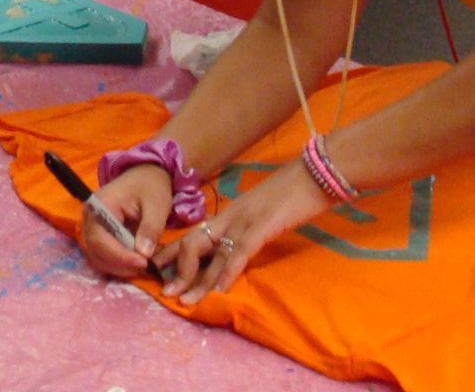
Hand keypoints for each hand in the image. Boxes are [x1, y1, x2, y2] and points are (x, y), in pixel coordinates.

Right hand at [79, 163, 172, 277]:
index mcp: (100, 205)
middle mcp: (89, 218)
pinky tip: (135, 261)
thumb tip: (144, 254)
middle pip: (96, 252)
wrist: (145, 177)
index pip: (101, 239)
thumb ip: (150, 228)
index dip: (120, 256)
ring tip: (143, 264)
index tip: (143, 263)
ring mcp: (91, 228)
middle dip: (121, 265)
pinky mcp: (97, 236)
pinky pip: (102, 256)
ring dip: (120, 267)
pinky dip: (118, 264)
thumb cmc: (151, 186)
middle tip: (146, 267)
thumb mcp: (157, 204)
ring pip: (98, 258)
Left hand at [155, 161, 326, 305]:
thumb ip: (246, 228)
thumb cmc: (293, 193)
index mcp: (229, 214)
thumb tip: (235, 249)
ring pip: (211, 252)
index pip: (193, 234)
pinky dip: (227, 273)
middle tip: (166, 293)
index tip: (158, 271)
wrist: (315, 172)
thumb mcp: (262, 212)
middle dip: (177, 269)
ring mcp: (244, 220)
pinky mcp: (262, 226)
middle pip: (193, 242)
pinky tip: (219, 291)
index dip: (173, 253)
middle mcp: (230, 216)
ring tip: (185, 301)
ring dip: (197, 280)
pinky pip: (239, 252)